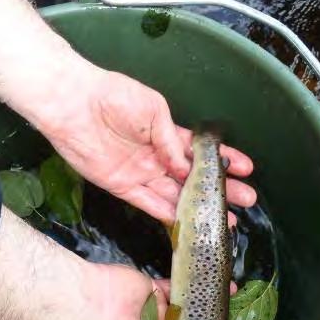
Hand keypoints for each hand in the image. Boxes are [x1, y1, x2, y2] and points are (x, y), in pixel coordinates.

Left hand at [33, 66, 256, 225]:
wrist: (74, 104)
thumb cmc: (113, 96)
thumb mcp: (153, 110)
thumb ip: (171, 140)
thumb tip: (187, 168)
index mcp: (166, 133)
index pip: (201, 151)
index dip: (224, 159)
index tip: (246, 169)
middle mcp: (157, 156)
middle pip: (193, 179)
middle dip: (219, 189)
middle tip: (245, 200)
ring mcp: (141, 173)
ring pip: (175, 196)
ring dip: (198, 209)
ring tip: (224, 220)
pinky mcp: (122, 186)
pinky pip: (149, 204)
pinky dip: (168, 214)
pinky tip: (188, 223)